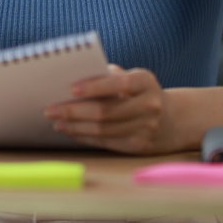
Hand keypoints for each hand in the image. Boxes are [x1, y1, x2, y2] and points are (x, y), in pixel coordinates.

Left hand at [44, 64, 178, 154]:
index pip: (118, 84)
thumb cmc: (139, 92)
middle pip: (105, 112)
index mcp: (146, 82)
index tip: (70, 89)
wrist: (172, 120)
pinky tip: (70, 131)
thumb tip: (73, 79)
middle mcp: (149, 106)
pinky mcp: (139, 146)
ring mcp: (146, 129)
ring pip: (103, 130)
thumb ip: (107, 76)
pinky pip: (106, 142)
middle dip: (74, 111)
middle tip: (50, 109)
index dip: (94, 87)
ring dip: (75, 126)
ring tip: (56, 121)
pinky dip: (84, 137)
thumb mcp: (132, 77)